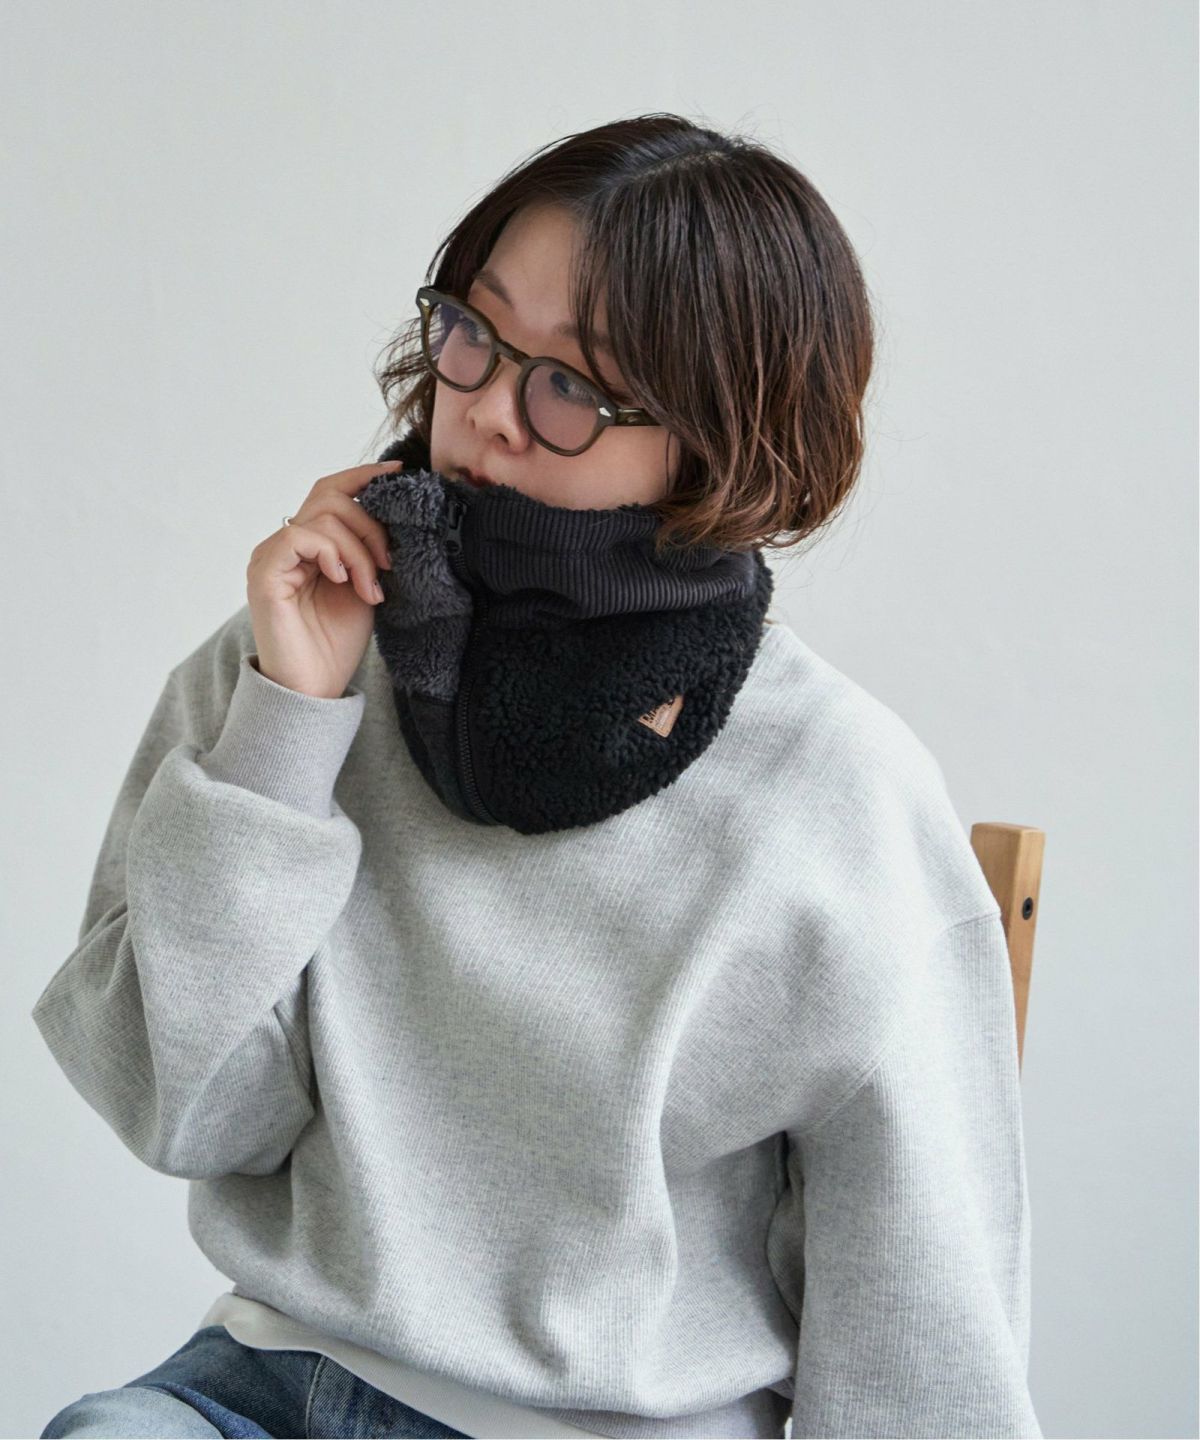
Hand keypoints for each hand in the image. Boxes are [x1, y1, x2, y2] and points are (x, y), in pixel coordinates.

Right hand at [246, 461, 404, 698]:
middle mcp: (285, 545)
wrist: (316, 688)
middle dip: (371, 523)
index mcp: (308, 545)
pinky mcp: (263, 573)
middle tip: (389, 563)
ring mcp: (271, 556)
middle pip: (330, 496)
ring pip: (321, 517)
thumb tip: (397, 513)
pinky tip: (342, 580)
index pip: (331, 491)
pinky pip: (298, 536)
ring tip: (370, 587)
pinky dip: (330, 552)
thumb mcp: (366, 585)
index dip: (363, 476)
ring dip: (359, 549)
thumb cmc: (338, 643)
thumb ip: (371, 551)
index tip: (398, 473)